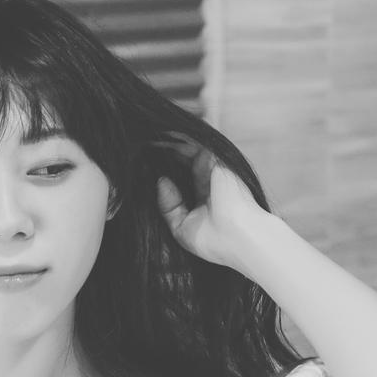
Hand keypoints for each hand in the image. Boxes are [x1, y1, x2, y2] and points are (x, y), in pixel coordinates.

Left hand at [153, 135, 269, 268]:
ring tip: (141, 137)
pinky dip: (173, 136)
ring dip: (165, 141)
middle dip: (162, 152)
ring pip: (185, 146)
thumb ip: (169, 207)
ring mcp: (214, 167)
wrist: (239, 238)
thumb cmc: (215, 241)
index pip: (182, 176)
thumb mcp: (182, 227)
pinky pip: (191, 141)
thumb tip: (161, 182)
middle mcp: (210, 179)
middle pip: (182, 158)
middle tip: (137, 146)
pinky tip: (154, 134)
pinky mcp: (215, 157)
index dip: (164, 169)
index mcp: (205, 196)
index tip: (142, 165)